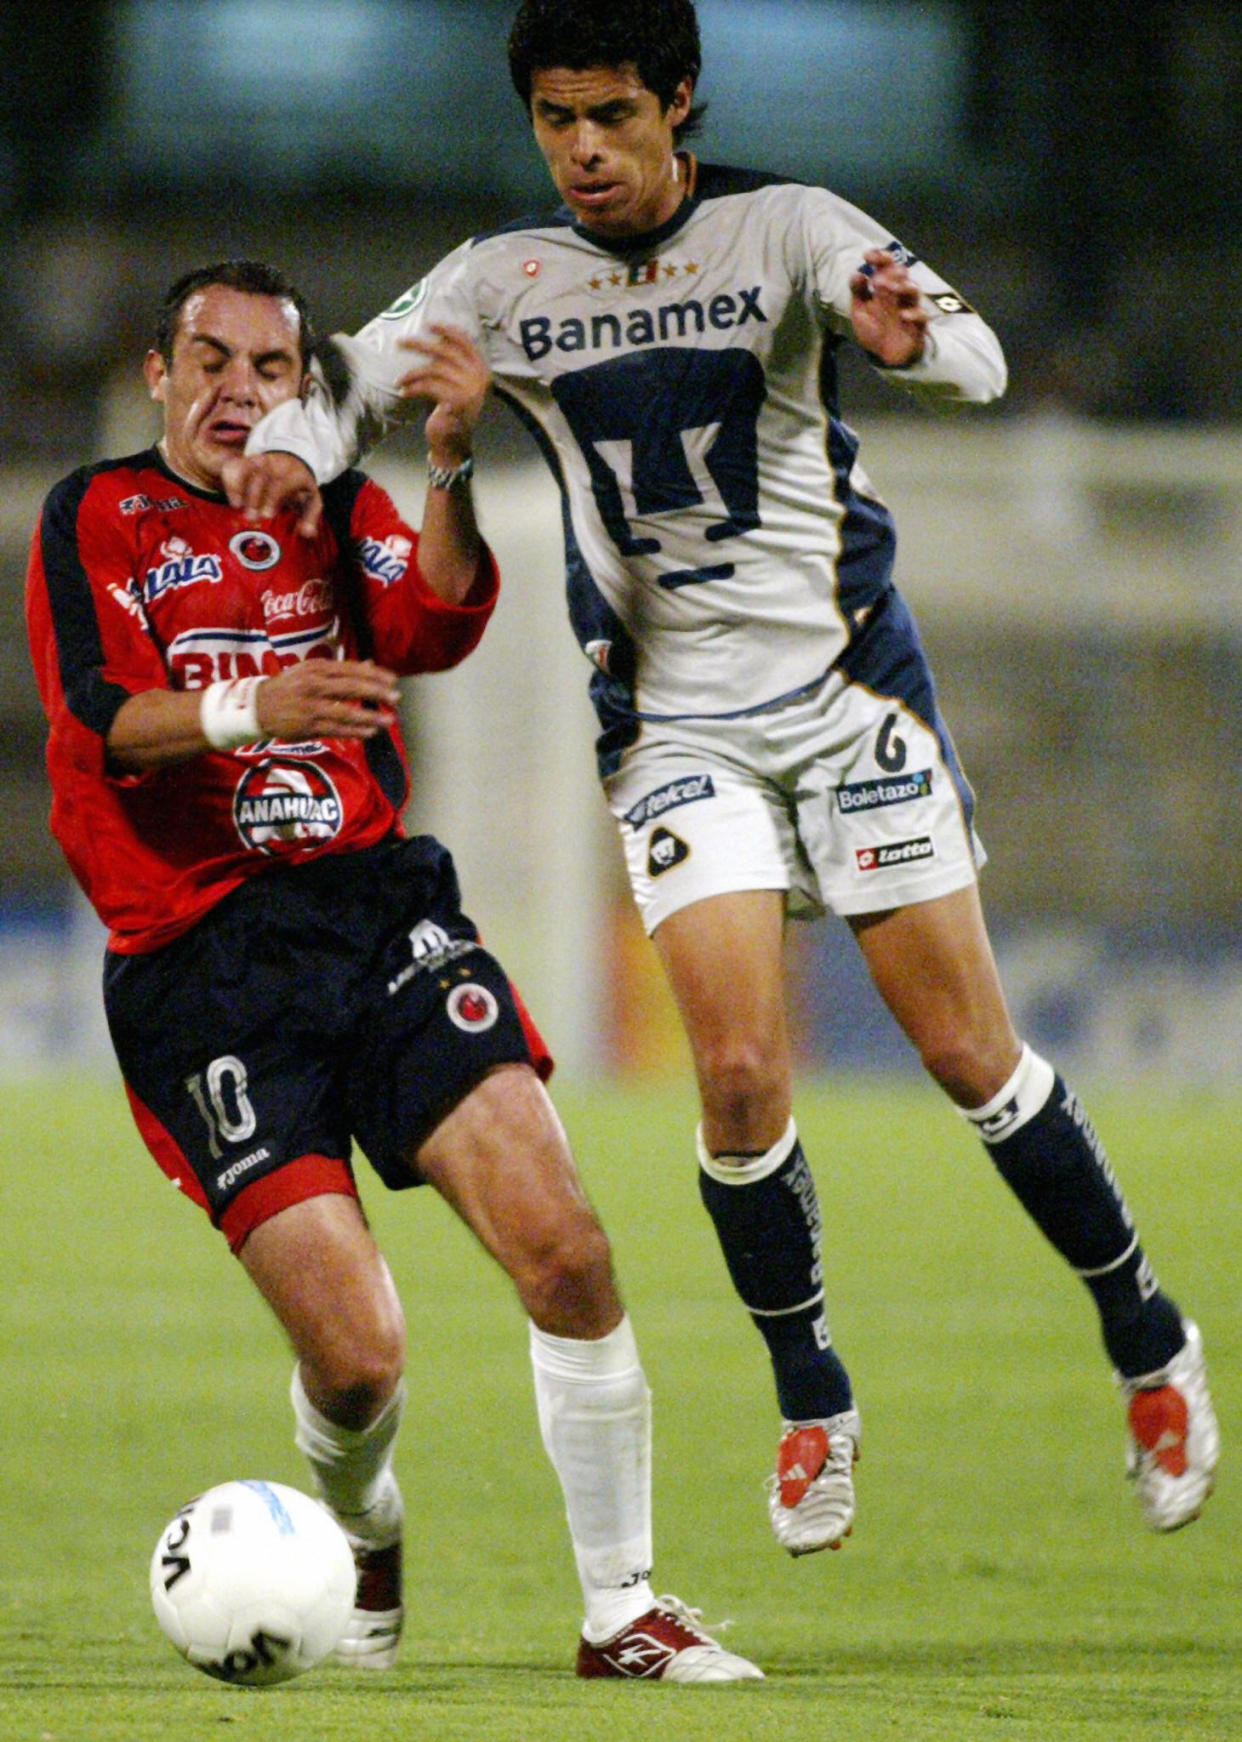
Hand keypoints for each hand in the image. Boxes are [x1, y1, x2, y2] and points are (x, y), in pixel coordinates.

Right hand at [221, 451, 322, 537]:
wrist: (290, 460)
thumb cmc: (299, 487)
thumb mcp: (311, 500)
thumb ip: (310, 517)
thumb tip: (306, 533)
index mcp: (293, 474)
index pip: (281, 483)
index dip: (272, 498)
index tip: (266, 515)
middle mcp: (274, 464)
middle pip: (260, 476)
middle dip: (254, 497)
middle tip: (251, 517)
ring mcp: (257, 461)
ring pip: (244, 469)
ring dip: (238, 488)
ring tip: (237, 508)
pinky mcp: (244, 461)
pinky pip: (233, 467)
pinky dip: (230, 483)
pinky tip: (233, 502)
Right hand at [254, 658, 399, 740]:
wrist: (258, 706)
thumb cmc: (289, 687)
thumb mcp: (311, 671)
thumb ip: (340, 670)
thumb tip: (371, 665)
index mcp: (316, 669)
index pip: (350, 670)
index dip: (374, 675)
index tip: (393, 681)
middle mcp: (313, 686)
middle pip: (350, 688)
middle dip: (376, 693)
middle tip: (396, 698)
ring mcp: (310, 707)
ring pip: (345, 712)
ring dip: (370, 717)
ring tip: (389, 721)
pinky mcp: (307, 727)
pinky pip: (335, 730)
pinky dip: (354, 732)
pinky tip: (370, 733)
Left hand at [395, 324, 490, 466]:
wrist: (453, 443)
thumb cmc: (450, 410)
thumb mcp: (455, 383)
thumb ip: (450, 364)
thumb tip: (430, 339)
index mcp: (481, 369)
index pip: (465, 341)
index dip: (446, 330)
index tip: (428, 324)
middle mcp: (478, 377)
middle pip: (444, 352)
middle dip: (419, 344)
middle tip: (400, 342)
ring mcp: (469, 389)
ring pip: (433, 369)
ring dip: (411, 373)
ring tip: (399, 379)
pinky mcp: (455, 401)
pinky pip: (428, 386)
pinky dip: (413, 388)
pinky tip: (404, 392)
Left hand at [849, 248, 928, 367]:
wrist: (886, 354)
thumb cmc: (875, 327)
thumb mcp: (860, 310)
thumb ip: (858, 293)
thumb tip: (856, 274)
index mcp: (885, 285)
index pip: (886, 264)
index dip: (879, 257)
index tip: (867, 256)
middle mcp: (899, 292)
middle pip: (902, 273)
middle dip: (891, 271)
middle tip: (877, 279)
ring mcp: (910, 306)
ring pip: (913, 290)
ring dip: (903, 287)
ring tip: (891, 289)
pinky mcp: (918, 325)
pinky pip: (921, 316)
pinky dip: (914, 314)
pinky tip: (903, 316)